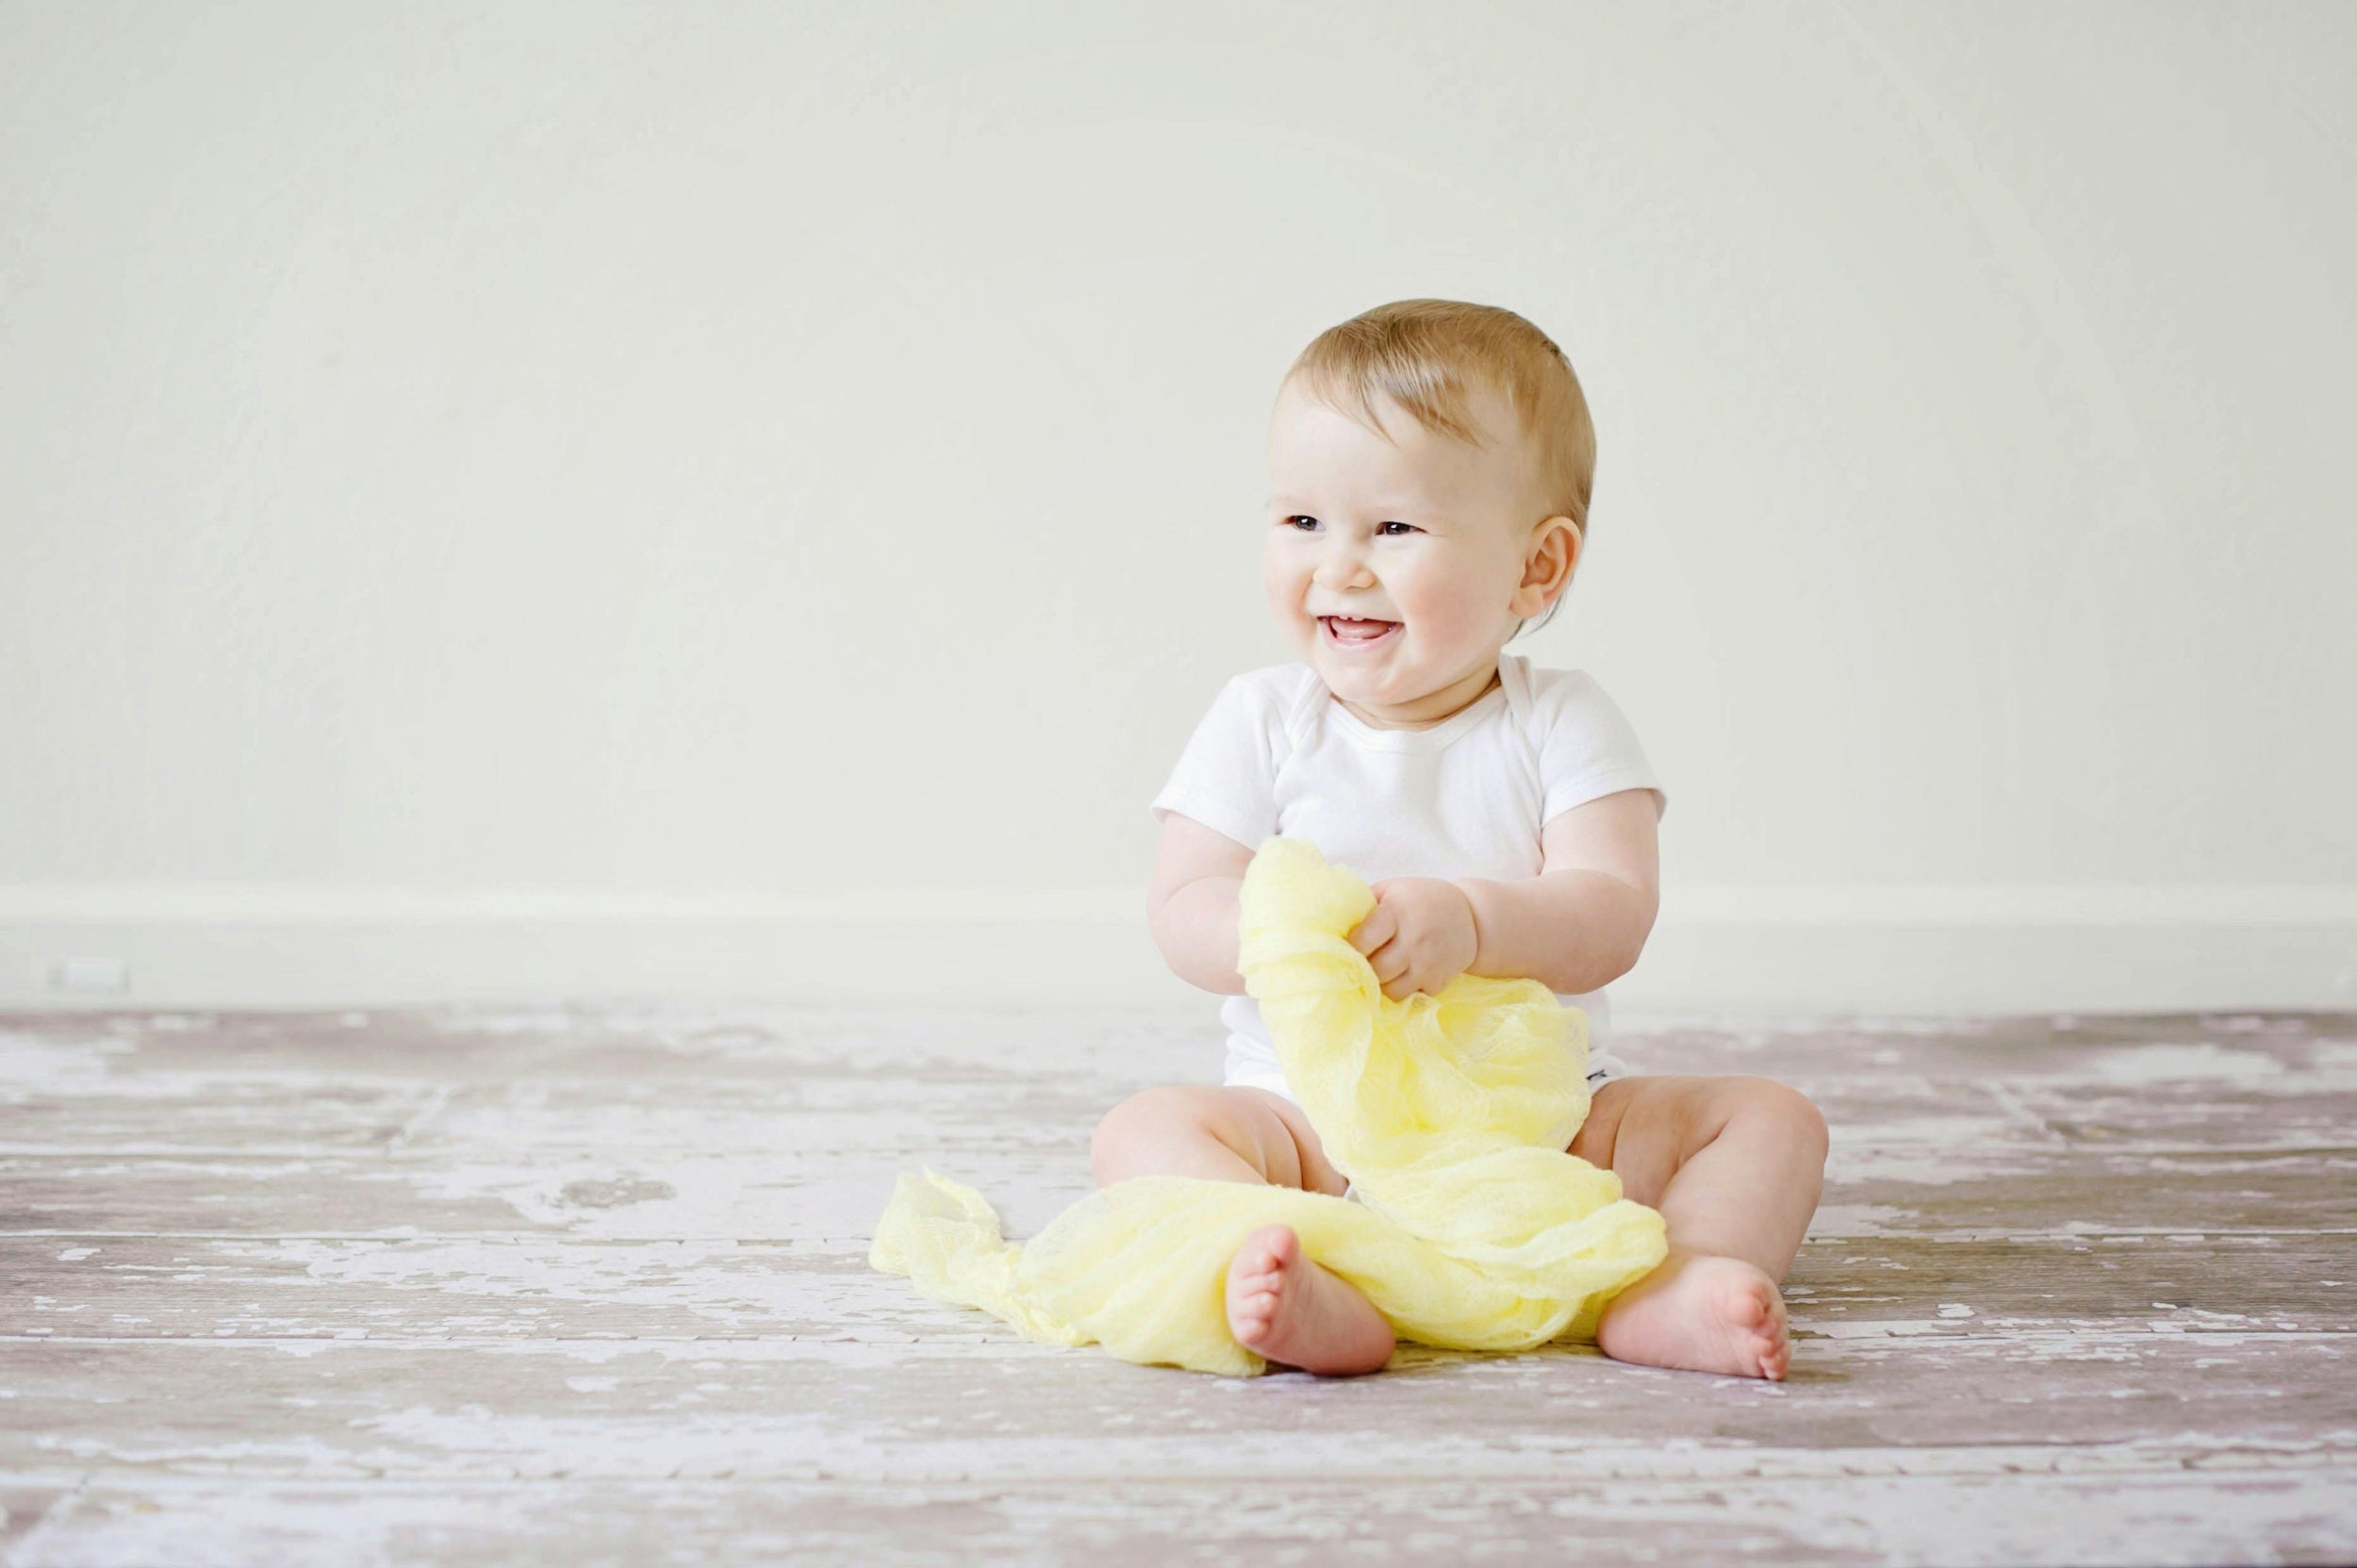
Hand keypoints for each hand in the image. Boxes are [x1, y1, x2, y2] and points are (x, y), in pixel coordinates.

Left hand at [1347, 877, 1479, 1001]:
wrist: (1473, 918)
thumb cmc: (1421, 900)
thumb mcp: (1393, 889)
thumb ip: (1364, 904)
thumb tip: (1329, 923)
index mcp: (1397, 911)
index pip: (1361, 941)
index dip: (1348, 948)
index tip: (1344, 949)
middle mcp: (1414, 939)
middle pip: (1373, 970)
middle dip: (1362, 969)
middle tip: (1358, 964)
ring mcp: (1428, 964)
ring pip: (1389, 990)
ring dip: (1379, 983)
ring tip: (1378, 970)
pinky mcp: (1438, 982)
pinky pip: (1408, 998)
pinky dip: (1399, 990)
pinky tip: (1399, 976)